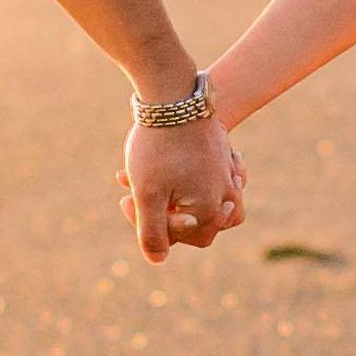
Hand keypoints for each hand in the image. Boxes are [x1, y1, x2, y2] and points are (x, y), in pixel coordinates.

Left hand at [122, 114, 243, 264]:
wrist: (174, 94)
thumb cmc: (159, 146)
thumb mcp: (148, 194)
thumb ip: (152, 233)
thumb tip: (157, 260)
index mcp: (210, 211)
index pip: (178, 239)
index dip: (147, 226)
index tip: (126, 200)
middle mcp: (226, 196)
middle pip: (197, 224)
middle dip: (168, 214)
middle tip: (144, 191)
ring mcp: (229, 175)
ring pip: (209, 202)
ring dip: (185, 200)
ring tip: (163, 187)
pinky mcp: (224, 155)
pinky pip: (215, 178)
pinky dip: (198, 179)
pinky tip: (179, 166)